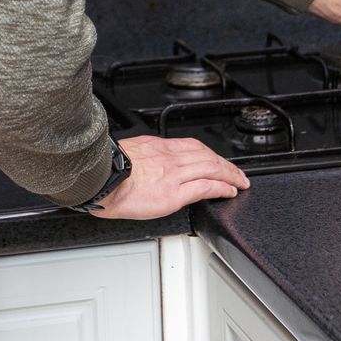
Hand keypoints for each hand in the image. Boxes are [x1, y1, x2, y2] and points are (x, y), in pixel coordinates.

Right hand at [89, 135, 250, 219]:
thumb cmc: (106, 171)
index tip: (217, 159)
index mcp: (158, 148)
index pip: (193, 146)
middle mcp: (170, 158)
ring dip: (230, 175)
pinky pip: (205, 187)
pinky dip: (221, 188)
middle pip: (208, 156)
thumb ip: (143, 158)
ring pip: (212, 169)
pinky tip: (229, 191)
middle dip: (226, 165)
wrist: (100, 179)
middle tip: (237, 173)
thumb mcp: (128, 154)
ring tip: (239, 182)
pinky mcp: (174, 194)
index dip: (210, 153)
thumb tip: (144, 166)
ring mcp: (174, 175)